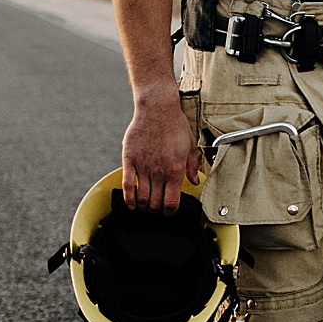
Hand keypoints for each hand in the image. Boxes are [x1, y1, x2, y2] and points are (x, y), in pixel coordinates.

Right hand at [120, 94, 202, 213]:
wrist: (157, 109)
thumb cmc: (175, 125)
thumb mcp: (189, 146)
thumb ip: (192, 166)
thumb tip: (195, 181)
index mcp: (175, 171)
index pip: (172, 203)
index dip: (169, 213)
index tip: (168, 213)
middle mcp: (159, 172)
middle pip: (155, 204)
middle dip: (155, 213)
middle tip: (155, 212)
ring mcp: (143, 167)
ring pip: (141, 198)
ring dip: (142, 208)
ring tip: (143, 208)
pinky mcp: (130, 160)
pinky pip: (127, 185)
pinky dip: (128, 198)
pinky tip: (130, 203)